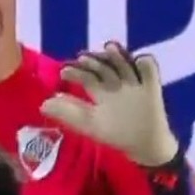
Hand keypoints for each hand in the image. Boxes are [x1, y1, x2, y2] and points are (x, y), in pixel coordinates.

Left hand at [39, 42, 178, 166]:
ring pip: (124, 64)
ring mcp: (134, 82)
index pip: (86, 77)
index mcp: (100, 91)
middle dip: (94, 62)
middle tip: (83, 58)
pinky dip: (145, 64)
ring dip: (116, 57)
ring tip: (108, 48)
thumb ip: (67, 114)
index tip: (64, 71)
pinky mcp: (151, 85)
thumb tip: (42, 105)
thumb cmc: (115, 133)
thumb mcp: (89, 124)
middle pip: (104, 67)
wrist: (143, 146)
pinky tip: (139, 61)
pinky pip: (150, 70)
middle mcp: (116, 83)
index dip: (75, 72)